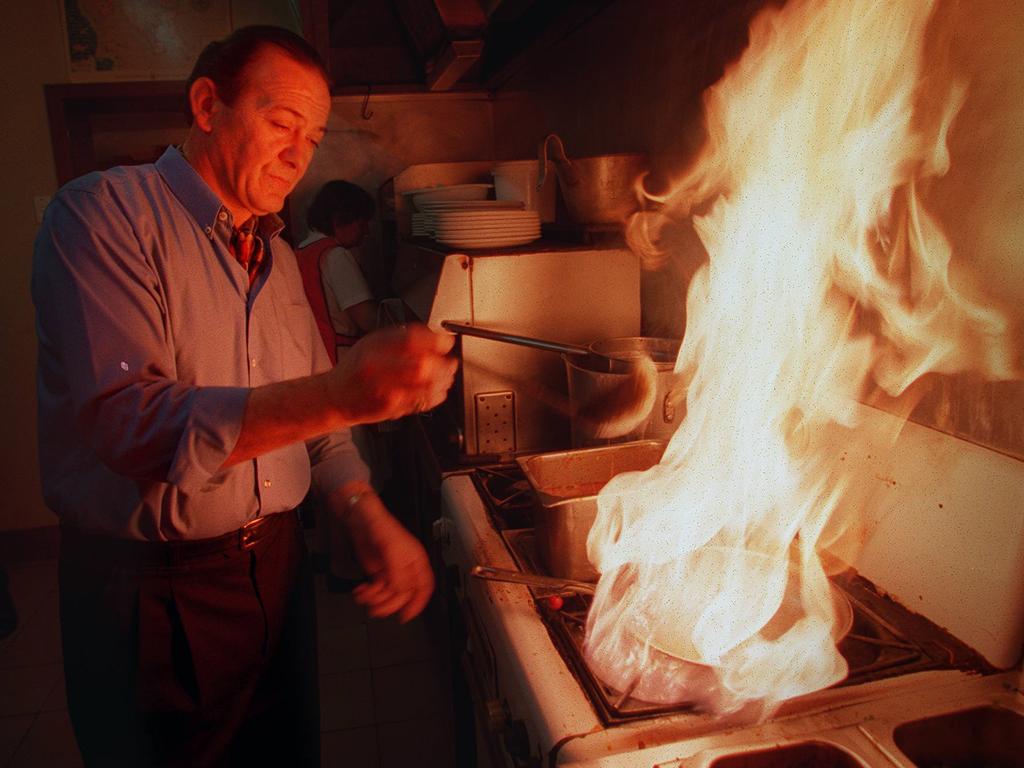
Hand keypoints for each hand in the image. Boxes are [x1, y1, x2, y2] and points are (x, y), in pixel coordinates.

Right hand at [324, 324, 455, 425]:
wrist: (334, 397)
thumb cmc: (354, 369)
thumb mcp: (371, 343)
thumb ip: (399, 337)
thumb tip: (432, 336)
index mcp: (374, 346)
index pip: (411, 339)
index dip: (436, 340)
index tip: (447, 342)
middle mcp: (377, 366)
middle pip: (421, 364)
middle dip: (443, 364)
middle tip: (450, 363)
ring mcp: (384, 389)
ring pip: (424, 385)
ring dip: (443, 380)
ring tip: (447, 376)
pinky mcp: (389, 407)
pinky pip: (420, 402)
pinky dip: (435, 396)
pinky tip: (438, 390)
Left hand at [338, 489, 434, 621]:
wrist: (361, 519)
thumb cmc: (381, 526)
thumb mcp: (393, 551)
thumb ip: (400, 574)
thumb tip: (402, 593)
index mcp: (416, 561)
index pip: (424, 587)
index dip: (419, 603)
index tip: (408, 615)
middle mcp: (405, 568)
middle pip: (404, 595)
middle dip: (390, 604)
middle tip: (378, 608)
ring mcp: (391, 570)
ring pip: (388, 595)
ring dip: (376, 600)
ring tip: (366, 597)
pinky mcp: (378, 572)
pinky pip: (376, 591)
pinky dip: (367, 595)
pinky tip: (361, 591)